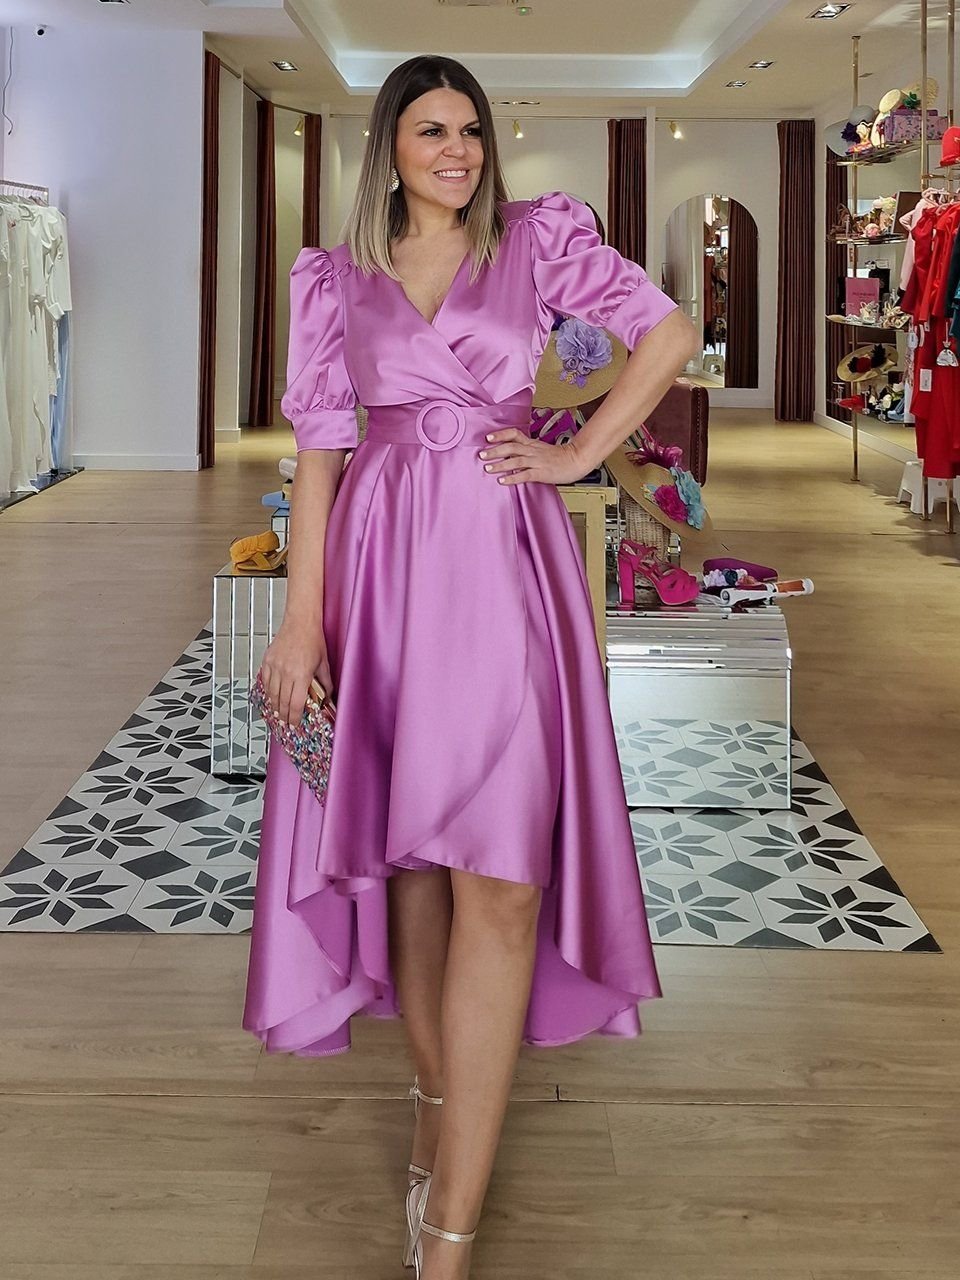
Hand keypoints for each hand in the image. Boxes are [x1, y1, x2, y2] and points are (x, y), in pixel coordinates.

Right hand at [260, 623, 331, 727]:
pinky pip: (265, 681)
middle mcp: (286, 672)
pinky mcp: (267, 660)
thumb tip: (326, 699)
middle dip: (284, 716)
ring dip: (274, 706)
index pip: (295, 704)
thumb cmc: (313, 640)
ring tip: (278, 714)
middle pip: (282, 702)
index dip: (294, 718)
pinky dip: (268, 691)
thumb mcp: (324, 665)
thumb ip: (325, 684)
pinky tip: (272, 697)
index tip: (295, 724)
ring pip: (271, 693)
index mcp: (301, 675)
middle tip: (286, 723)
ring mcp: (274, 666)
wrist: (300, 622)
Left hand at [478, 429, 595, 485]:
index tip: (488, 437)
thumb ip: (526, 449)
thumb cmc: (559, 457)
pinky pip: (524, 475)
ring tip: (487, 468)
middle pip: (511, 446)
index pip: (514, 434)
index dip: (500, 434)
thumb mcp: (540, 448)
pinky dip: (512, 478)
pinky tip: (502, 481)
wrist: (576, 460)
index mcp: (531, 443)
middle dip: (495, 450)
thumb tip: (509, 452)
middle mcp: (532, 450)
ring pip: (515, 460)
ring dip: (500, 464)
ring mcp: (537, 461)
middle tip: (481, 454)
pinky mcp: (541, 473)